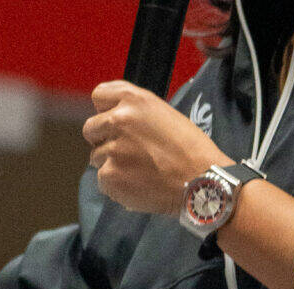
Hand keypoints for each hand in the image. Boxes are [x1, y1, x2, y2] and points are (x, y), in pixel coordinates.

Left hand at [83, 81, 227, 214]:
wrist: (203, 182)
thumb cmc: (191, 150)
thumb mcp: (165, 114)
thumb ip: (136, 114)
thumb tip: (114, 121)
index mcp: (133, 100)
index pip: (99, 97)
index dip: (106, 112)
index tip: (116, 124)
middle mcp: (118, 120)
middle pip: (91, 129)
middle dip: (104, 140)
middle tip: (126, 153)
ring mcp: (112, 149)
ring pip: (97, 157)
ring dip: (113, 165)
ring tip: (140, 172)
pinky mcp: (111, 176)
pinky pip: (103, 181)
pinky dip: (118, 186)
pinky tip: (139, 186)